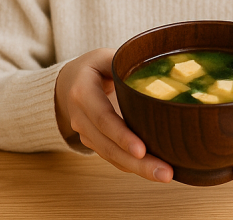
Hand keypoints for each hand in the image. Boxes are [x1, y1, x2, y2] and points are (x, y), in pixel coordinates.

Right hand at [54, 48, 173, 182]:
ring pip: (111, 156)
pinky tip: (154, 171)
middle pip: (108, 145)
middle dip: (137, 163)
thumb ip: (124, 62)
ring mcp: (85, 133)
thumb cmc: (93, 67)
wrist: (67, 83)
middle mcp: (80, 117)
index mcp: (82, 92)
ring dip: (138, 169)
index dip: (121, 135)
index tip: (141, 150)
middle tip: (165, 173)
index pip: (103, 118)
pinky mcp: (94, 142)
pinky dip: (132, 167)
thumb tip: (158, 68)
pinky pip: (113, 158)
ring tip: (165, 175)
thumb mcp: (105, 57)